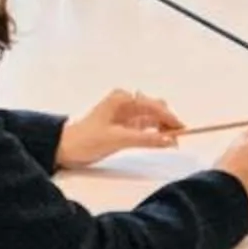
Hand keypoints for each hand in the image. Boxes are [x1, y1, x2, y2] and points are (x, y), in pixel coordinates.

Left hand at [56, 89, 182, 168]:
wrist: (64, 149)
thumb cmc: (86, 140)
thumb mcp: (118, 139)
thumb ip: (145, 139)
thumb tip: (170, 140)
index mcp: (122, 99)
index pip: (153, 105)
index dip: (170, 117)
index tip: (183, 130)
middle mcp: (125, 103)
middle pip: (155, 109)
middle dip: (167, 121)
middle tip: (177, 139)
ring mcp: (124, 115)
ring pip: (151, 118)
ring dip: (162, 128)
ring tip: (171, 143)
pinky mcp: (123, 127)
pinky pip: (144, 127)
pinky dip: (153, 134)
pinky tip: (160, 141)